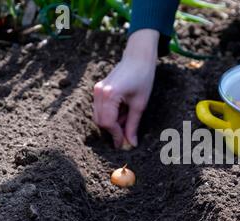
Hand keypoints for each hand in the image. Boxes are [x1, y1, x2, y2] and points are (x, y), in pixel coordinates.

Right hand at [93, 29, 158, 147]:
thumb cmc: (143, 78)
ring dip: (113, 122)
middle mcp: (99, 92)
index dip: (116, 136)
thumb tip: (131, 143)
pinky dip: (111, 114)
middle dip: (113, 131)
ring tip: (128, 117)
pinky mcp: (99, 89)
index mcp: (109, 95)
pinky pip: (101, 108)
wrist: (138, 57)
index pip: (108, 123)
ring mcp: (97, 90)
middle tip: (127, 136)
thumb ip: (133, 125)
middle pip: (101, 121)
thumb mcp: (140, 104)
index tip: (124, 145)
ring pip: (100, 116)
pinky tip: (124, 111)